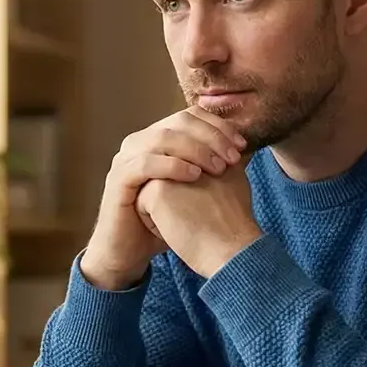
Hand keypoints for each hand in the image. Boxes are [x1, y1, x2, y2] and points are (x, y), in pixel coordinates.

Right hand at [81, 106, 246, 289]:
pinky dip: (173, 165)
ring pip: (163, 137)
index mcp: (158, 137)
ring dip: (196, 149)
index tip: (242, 144)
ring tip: (218, 168)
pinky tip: (195, 177)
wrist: (130, 250)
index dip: (219, 126)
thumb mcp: (194, 188)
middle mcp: (140, 141)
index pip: (191, 115)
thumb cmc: (165, 218)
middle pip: (179, 121)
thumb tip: (247, 150)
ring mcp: (126, 157)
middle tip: (233, 156)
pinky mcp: (118, 178)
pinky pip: (146, 163)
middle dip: (212, 136)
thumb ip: (215, 165)